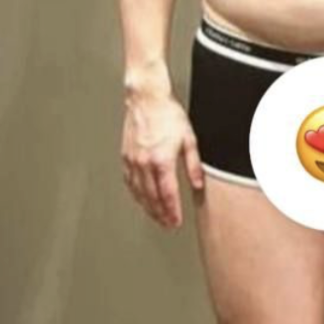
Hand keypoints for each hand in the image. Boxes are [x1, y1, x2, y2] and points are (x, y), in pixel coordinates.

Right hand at [120, 93, 204, 229]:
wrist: (146, 98)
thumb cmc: (167, 114)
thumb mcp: (189, 139)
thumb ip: (193, 165)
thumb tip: (198, 183)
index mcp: (162, 160)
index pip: (167, 194)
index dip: (172, 212)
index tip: (175, 221)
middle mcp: (144, 163)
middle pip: (152, 198)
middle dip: (160, 214)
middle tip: (167, 224)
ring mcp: (133, 160)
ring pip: (139, 192)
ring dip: (148, 208)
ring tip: (156, 216)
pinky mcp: (126, 156)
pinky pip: (129, 182)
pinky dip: (136, 194)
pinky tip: (140, 198)